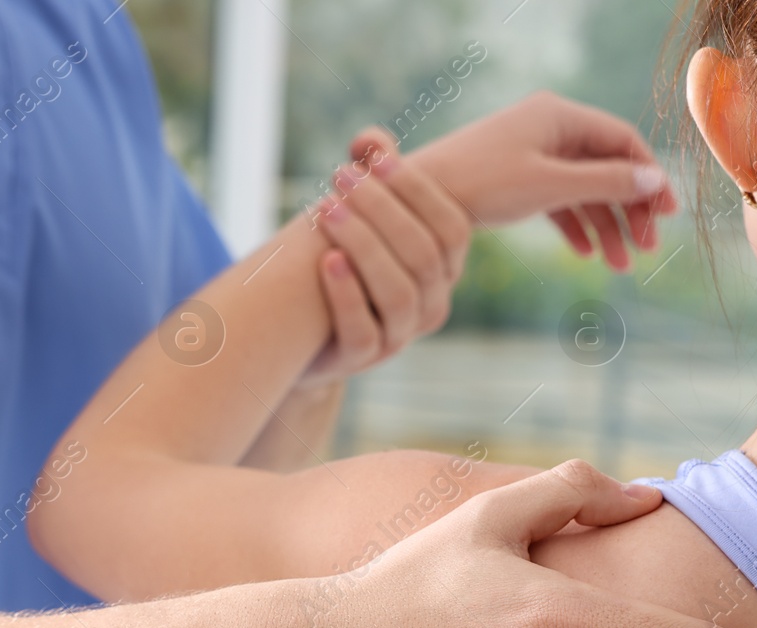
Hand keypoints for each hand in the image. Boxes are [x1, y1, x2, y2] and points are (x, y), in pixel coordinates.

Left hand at [303, 130, 470, 386]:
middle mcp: (430, 305)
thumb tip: (370, 139)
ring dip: (364, 245)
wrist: (304, 328)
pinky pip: (364, 331)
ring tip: (326, 209)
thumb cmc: (341, 260)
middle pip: (423, 256)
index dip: (419, 191)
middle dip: (382, 209)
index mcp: (443, 268)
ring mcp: (398, 336)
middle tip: (340, 176)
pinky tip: (327, 261)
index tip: (378, 157)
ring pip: (398, 293)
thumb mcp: (360, 217)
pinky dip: (347, 294)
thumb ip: (370, 176)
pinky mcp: (360, 358)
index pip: (451, 228)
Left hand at [410, 91, 680, 270]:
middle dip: (629, 209)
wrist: (417, 198)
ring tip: (618, 265)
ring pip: (583, 189)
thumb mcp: (549, 185)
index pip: (623, 141)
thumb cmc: (480, 184)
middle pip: (606, 167)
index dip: (650, 177)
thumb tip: (656, 181)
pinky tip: (585, 254)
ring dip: (605, 225)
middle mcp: (549, 128)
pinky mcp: (516, 177)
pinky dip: (573, 225)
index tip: (668, 215)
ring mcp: (532, 153)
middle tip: (646, 248)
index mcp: (559, 116)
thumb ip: (605, 183)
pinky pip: (557, 199)